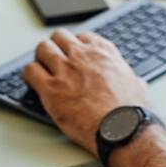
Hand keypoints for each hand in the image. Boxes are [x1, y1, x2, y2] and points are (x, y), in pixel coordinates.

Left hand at [22, 29, 151, 155]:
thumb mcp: (137, 84)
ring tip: (40, 68)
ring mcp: (65, 70)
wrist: (122, 129)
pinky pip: (30, 71)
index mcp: (103, 52)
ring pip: (42, 48)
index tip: (73, 55)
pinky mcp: (51, 89)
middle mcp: (82, 55)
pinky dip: (29, 75)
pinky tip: (32, 82)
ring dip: (40, 57)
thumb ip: (129, 78)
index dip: (75, 46)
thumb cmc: (131, 111)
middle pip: (59, 37)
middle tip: (53, 59)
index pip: (82, 37)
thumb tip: (134, 83)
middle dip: (56, 47)